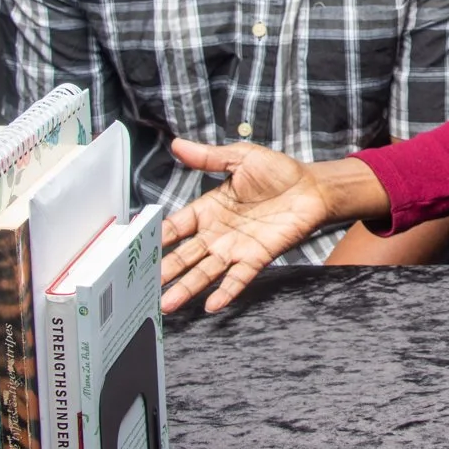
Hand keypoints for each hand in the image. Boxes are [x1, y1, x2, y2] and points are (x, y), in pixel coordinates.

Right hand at [159, 139, 331, 312]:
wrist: (313, 187)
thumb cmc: (278, 171)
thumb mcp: (240, 158)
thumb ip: (209, 157)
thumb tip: (178, 144)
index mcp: (209, 209)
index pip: (177, 226)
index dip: (158, 236)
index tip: (135, 247)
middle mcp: (218, 233)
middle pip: (185, 255)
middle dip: (165, 270)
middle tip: (144, 285)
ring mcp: (236, 248)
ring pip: (205, 271)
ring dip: (187, 287)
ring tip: (167, 303)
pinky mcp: (257, 257)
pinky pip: (238, 277)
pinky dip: (225, 291)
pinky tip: (211, 304)